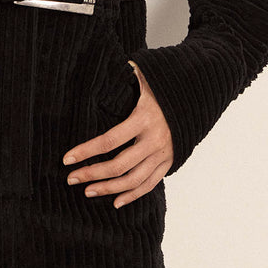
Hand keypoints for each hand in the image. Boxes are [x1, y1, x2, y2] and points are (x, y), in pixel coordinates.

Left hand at [63, 61, 172, 207]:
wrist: (200, 93)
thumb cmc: (166, 82)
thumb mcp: (145, 74)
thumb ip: (123, 73)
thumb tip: (99, 66)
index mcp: (144, 118)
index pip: (109, 140)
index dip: (86, 151)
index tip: (67, 159)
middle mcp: (155, 139)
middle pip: (119, 166)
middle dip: (92, 174)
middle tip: (71, 179)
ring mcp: (164, 153)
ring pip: (134, 180)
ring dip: (109, 188)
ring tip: (87, 191)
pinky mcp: (170, 161)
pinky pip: (150, 184)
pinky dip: (133, 195)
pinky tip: (116, 202)